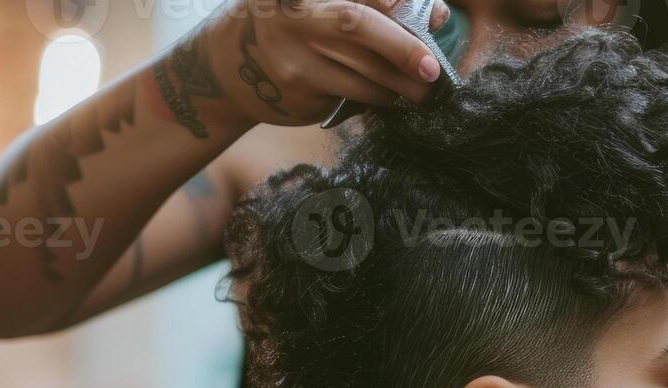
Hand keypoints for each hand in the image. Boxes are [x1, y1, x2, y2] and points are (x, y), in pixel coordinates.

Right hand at [213, 0, 451, 127]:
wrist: (231, 66)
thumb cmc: (295, 25)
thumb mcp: (323, 4)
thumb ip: (376, 4)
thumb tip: (436, 14)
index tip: (421, 10)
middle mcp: (294, 14)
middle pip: (357, 24)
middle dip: (403, 48)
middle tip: (432, 71)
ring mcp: (293, 55)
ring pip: (360, 71)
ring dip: (399, 87)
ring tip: (420, 91)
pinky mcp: (299, 93)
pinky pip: (352, 97)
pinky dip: (378, 99)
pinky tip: (390, 98)